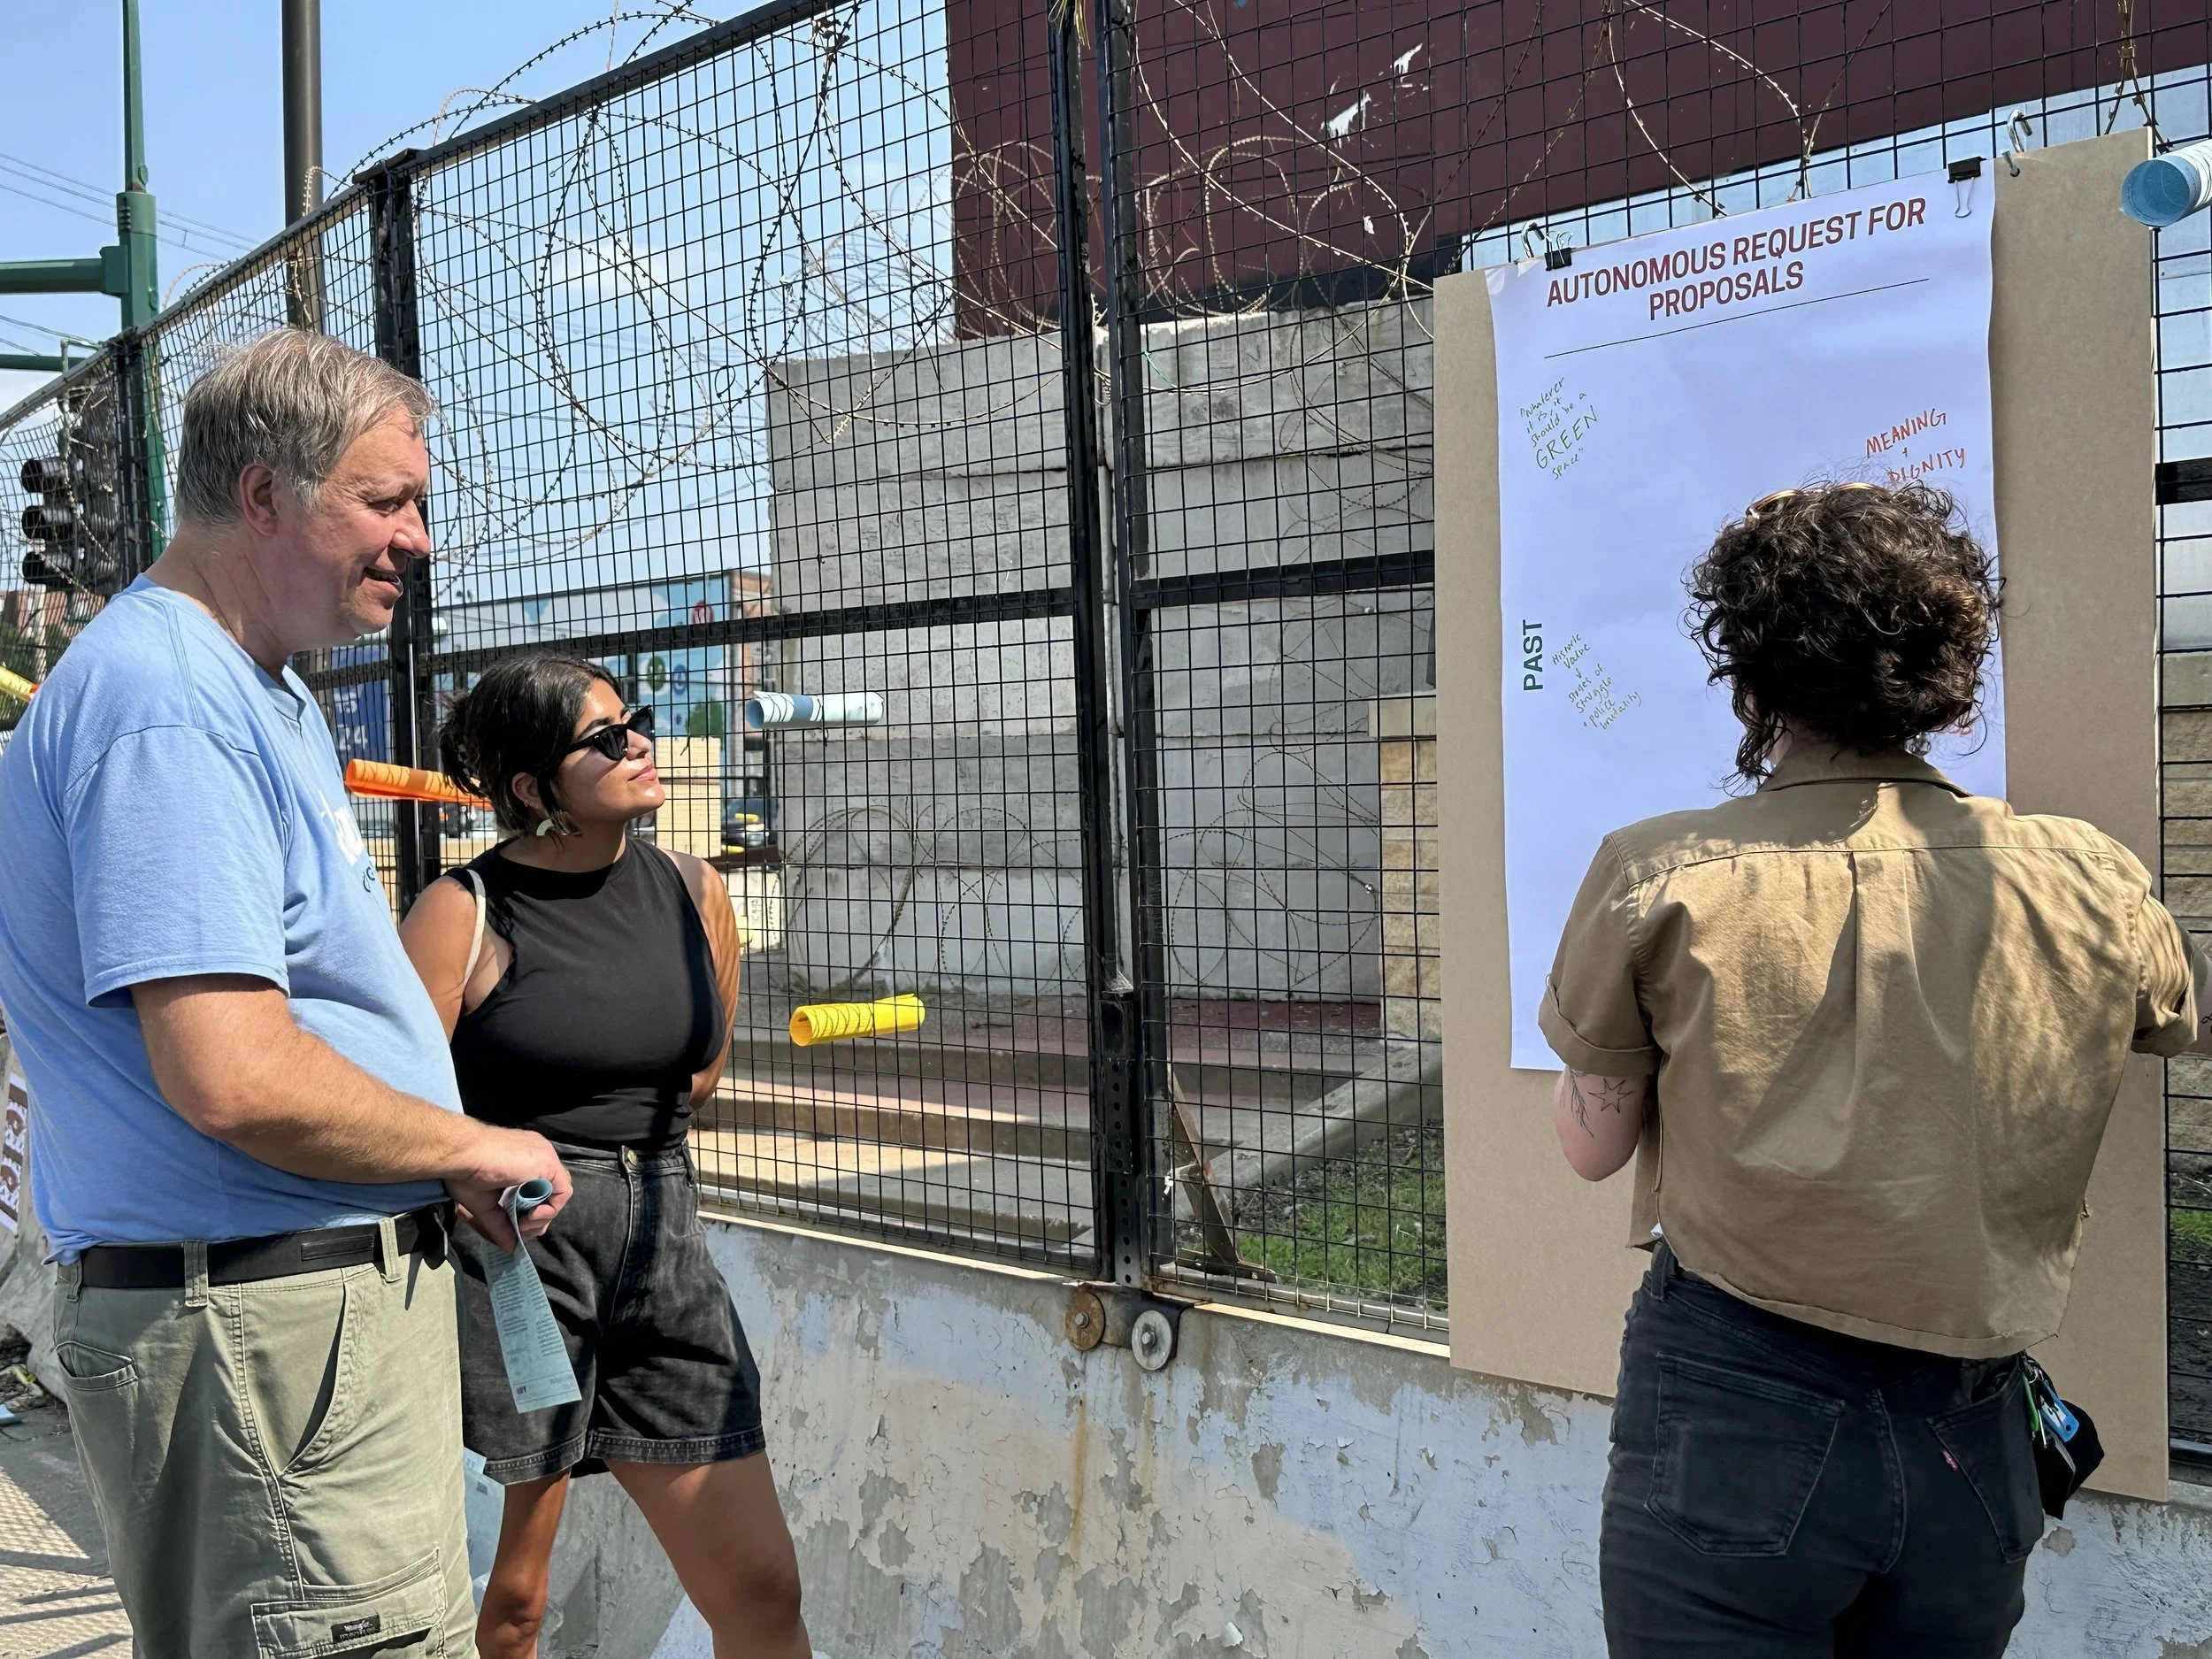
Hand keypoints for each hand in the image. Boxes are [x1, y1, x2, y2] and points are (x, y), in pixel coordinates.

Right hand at [445, 1124, 569, 1250]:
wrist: (462, 1155)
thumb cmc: (465, 1172)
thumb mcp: (484, 1204)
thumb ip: (500, 1224)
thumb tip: (510, 1247)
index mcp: (524, 1161)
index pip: (539, 1189)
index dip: (531, 1212)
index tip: (516, 1227)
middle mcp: (539, 1156)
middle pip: (550, 1193)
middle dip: (538, 1219)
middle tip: (520, 1230)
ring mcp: (546, 1157)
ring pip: (558, 1194)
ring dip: (542, 1217)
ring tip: (522, 1224)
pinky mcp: (549, 1164)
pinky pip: (563, 1192)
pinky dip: (551, 1210)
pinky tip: (532, 1216)